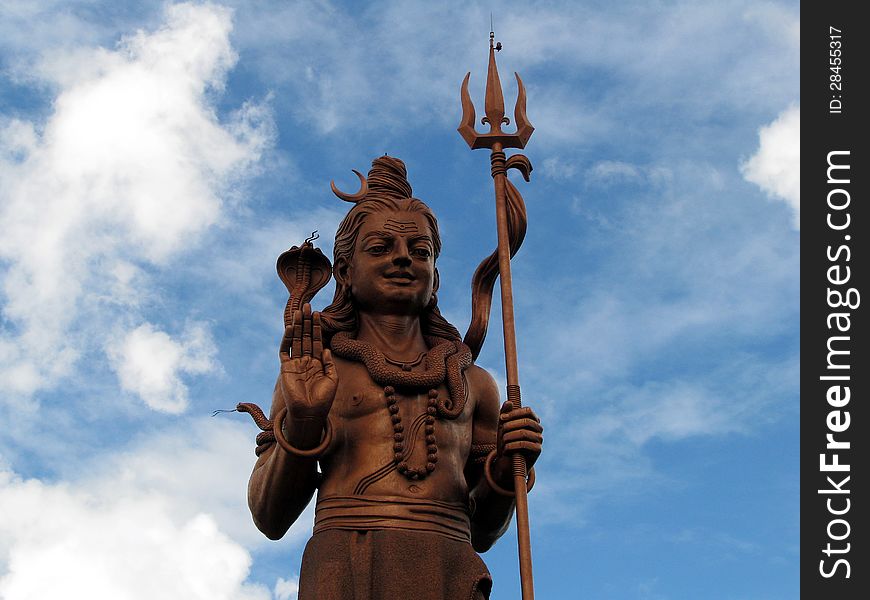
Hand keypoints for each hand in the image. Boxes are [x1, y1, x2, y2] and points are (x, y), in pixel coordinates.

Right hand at [278, 304, 337, 421]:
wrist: (310, 413)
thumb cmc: (323, 399)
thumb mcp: (332, 379)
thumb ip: (329, 363)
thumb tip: (325, 348)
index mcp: (317, 363)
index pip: (316, 341)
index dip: (316, 327)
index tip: (318, 314)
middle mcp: (305, 361)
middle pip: (305, 337)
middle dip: (306, 322)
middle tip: (307, 306)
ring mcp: (295, 363)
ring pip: (295, 340)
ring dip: (297, 326)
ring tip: (299, 311)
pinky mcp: (286, 368)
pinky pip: (285, 350)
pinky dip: (287, 339)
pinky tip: (291, 327)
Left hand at [496, 402, 542, 470]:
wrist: (508, 462)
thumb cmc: (506, 441)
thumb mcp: (503, 427)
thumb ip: (505, 414)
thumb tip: (509, 402)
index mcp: (532, 420)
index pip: (528, 411)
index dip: (514, 413)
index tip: (502, 418)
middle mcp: (538, 428)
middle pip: (526, 421)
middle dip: (510, 425)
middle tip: (501, 431)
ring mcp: (540, 439)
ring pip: (524, 433)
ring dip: (509, 437)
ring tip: (503, 441)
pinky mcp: (538, 450)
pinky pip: (525, 444)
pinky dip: (512, 446)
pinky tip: (506, 449)